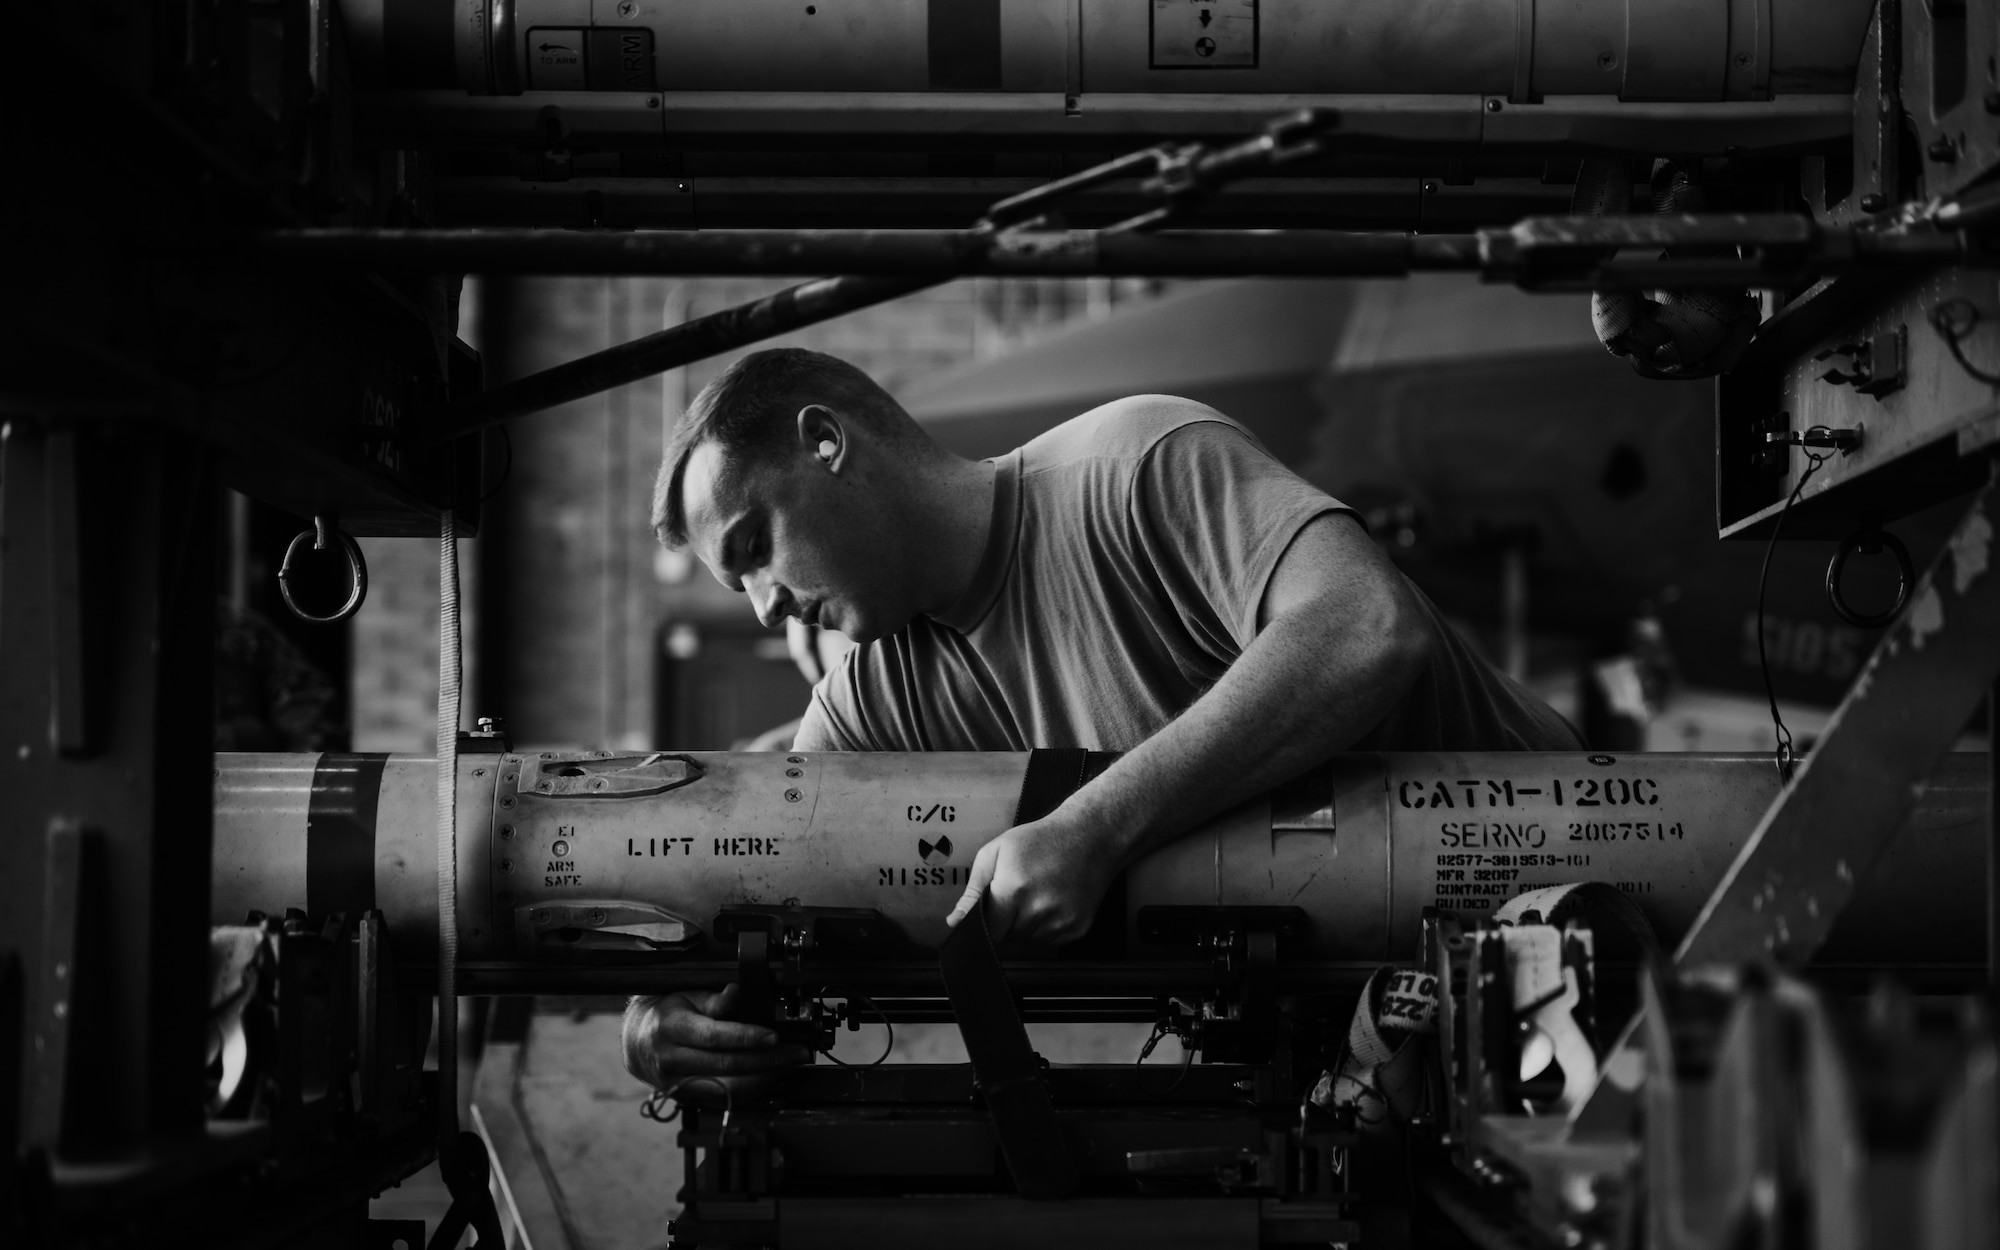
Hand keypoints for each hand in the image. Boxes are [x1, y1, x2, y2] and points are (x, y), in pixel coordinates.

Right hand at [621, 985, 813, 1093]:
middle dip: (768, 1060)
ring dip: (765, 1078)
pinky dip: (751, 1089)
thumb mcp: (686, 997)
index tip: (774, 1036)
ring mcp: (677, 1084)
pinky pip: (724, 1098)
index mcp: (671, 1029)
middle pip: (727, 1065)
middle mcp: (672, 1060)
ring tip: (789, 1065)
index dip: (747, 1037)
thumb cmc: (666, 1015)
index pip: (714, 1037)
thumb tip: (737, 993)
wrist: (637, 1043)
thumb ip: (714, 1000)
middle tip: (796, 1053)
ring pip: (728, 1088)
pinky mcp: (685, 1099)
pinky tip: (770, 1078)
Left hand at [944, 811, 1113, 944]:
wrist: (1090, 836)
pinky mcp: (1077, 929)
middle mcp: (1039, 911)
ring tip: (1037, 893)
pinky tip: (1053, 900)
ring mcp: (1061, 923)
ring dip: (1025, 925)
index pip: (987, 932)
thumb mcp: (997, 852)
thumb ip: (974, 891)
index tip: (988, 913)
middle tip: (1016, 894)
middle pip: (1007, 938)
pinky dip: (1046, 926)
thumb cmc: (1041, 840)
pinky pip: (1050, 939)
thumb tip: (955, 922)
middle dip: (1005, 922)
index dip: (984, 925)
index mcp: (1014, 890)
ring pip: (1028, 940)